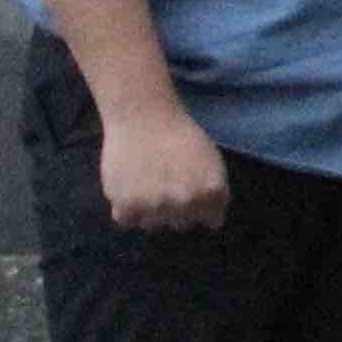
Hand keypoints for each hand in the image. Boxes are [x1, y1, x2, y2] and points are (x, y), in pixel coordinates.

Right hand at [101, 98, 229, 232]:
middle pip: (181, 224)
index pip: (211, 221)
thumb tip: (211, 223)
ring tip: (146, 184)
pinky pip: (127, 220)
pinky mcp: (125, 205)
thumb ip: (216, 193)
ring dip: (150, 211)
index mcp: (210, 193)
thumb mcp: (213, 162)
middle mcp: (184, 204)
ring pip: (152, 224)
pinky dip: (127, 209)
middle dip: (177, 210)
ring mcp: (154, 207)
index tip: (191, 189)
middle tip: (166, 184)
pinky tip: (130, 188)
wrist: (143, 117)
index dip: (202, 207)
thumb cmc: (181, 136)